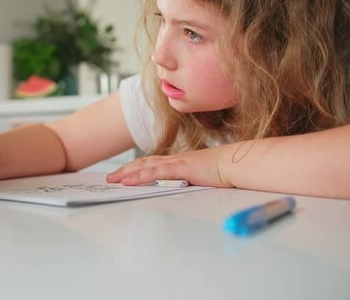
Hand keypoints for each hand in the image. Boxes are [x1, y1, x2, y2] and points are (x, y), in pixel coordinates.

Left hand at [106, 146, 233, 187]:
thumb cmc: (227, 171)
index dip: (137, 168)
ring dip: (127, 173)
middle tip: (111, 177)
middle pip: (144, 163)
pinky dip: (140, 176)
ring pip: (145, 166)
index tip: (124, 174)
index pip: (153, 164)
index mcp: (181, 163)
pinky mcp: (181, 168)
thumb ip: (194, 182)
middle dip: (126, 170)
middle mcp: (176, 160)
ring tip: (113, 179)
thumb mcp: (205, 178)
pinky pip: (155, 172)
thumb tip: (189, 189)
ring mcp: (177, 163)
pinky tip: (128, 181)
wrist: (239, 163)